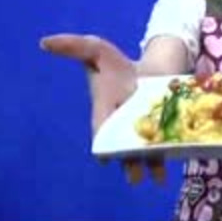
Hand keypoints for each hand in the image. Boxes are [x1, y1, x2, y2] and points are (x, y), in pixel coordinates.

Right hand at [39, 33, 165, 184]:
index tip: (105, 158)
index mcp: (104, 113)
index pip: (101, 132)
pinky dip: (172, 155)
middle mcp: (122, 128)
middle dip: (127, 161)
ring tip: (156, 178)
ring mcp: (143, 133)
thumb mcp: (98, 50)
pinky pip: (166, 148)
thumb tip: (44, 42)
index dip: (103, 144)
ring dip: (150, 166)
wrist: (156, 65)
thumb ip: (73, 46)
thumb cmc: (121, 63)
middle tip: (134, 175)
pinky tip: (176, 165)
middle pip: (123, 149)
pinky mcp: (164, 133)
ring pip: (145, 154)